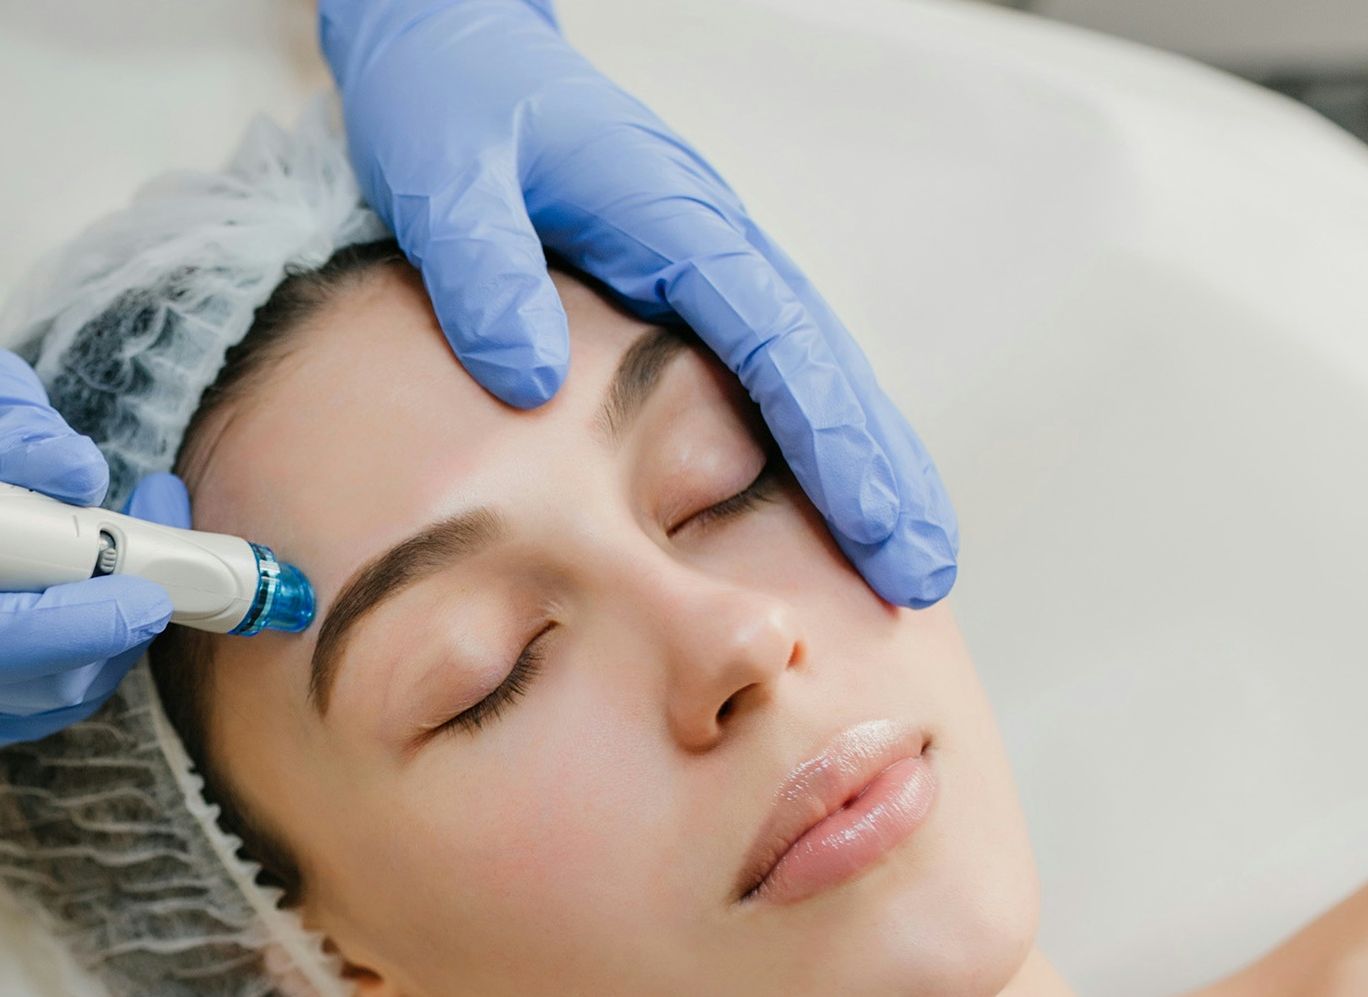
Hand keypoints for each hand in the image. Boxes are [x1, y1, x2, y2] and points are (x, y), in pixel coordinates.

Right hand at [0, 306, 184, 760]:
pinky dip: (86, 658)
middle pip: (22, 683)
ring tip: (132, 546)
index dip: (62, 625)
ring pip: (45, 701)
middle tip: (166, 556)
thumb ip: (8, 424)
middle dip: (113, 626)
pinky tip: (93, 593)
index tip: (141, 590)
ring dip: (110, 635)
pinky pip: (37, 709)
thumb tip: (74, 473)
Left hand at [321, 0, 957, 606]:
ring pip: (809, 370)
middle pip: (823, 364)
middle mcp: (708, 242)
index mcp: (670, 217)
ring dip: (864, 462)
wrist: (449, 42)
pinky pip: (765, 368)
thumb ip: (482, 266)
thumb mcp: (444, 173)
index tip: (873, 522)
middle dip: (881, 469)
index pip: (776, 341)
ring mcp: (703, 264)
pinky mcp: (681, 284)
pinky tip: (829, 501)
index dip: (831, 437)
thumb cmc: (450, 101)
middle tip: (923, 571)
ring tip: (905, 560)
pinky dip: (811, 435)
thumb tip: (529, 378)